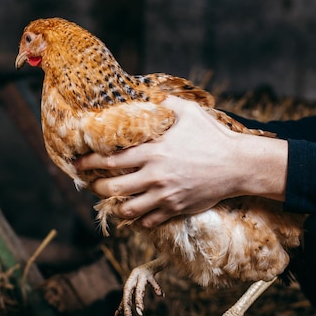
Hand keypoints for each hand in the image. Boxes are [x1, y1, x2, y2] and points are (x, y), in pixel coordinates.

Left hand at [75, 96, 287, 227]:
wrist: (238, 165)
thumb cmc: (213, 136)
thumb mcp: (188, 112)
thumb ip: (164, 104)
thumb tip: (148, 95)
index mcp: (153, 151)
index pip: (110, 160)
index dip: (89, 163)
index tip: (78, 164)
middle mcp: (154, 176)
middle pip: (112, 187)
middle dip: (96, 187)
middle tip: (90, 185)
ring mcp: (165, 195)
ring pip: (128, 209)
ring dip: (114, 207)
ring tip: (110, 203)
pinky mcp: (176, 208)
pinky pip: (149, 221)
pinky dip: (138, 219)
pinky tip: (135, 213)